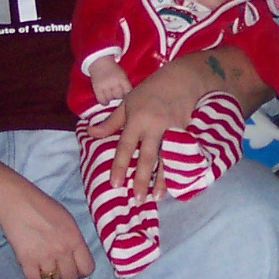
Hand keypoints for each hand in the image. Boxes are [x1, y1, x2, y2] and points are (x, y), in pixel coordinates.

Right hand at [0, 182, 93, 278]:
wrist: (17, 202)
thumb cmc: (43, 207)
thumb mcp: (68, 220)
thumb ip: (74, 240)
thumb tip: (76, 257)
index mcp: (75, 240)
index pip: (87, 269)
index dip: (81, 270)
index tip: (74, 266)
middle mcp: (62, 251)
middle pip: (69, 278)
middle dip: (64, 274)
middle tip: (57, 265)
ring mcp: (44, 258)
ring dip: (48, 276)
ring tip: (43, 265)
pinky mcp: (27, 261)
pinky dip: (34, 276)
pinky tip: (32, 266)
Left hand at [82, 63, 201, 199]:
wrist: (184, 79)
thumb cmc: (152, 89)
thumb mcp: (128, 101)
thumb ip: (111, 121)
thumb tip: (91, 133)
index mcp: (137, 119)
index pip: (126, 146)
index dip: (120, 165)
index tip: (116, 184)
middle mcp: (154, 127)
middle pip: (147, 157)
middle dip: (142, 179)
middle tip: (138, 199)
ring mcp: (173, 130)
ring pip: (166, 159)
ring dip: (162, 180)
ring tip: (157, 198)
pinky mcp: (187, 132)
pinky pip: (180, 155)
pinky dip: (177, 170)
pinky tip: (176, 183)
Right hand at [88, 60, 132, 104]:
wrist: (99, 62)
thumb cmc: (113, 69)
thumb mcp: (122, 74)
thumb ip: (125, 84)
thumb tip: (128, 97)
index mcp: (122, 78)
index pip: (128, 92)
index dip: (127, 94)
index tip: (125, 94)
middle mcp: (114, 82)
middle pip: (119, 96)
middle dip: (119, 95)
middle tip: (116, 93)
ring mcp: (105, 86)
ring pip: (110, 99)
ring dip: (111, 98)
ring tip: (110, 94)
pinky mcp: (97, 88)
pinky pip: (101, 100)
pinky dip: (104, 102)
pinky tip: (105, 100)